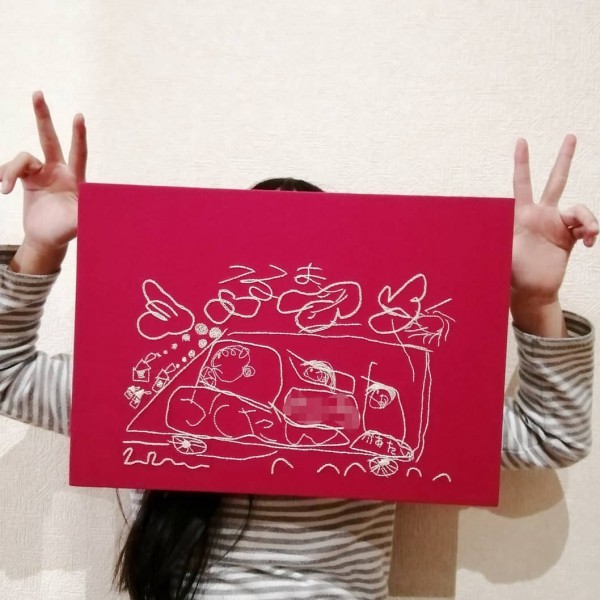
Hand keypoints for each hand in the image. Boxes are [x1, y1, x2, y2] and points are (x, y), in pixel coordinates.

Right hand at [0, 91, 86, 273]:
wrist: (47, 238)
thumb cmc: (66, 229)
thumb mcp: (78, 222)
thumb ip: (87, 214)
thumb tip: (99, 209)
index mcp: (75, 178)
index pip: (79, 153)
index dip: (78, 135)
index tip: (79, 116)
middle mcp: (58, 170)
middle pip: (49, 139)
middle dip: (43, 116)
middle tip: (38, 93)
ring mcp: (41, 173)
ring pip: (23, 158)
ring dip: (10, 171)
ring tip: (4, 188)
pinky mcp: (26, 178)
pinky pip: (11, 169)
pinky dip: (5, 177)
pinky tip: (3, 190)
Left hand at [511, 134, 597, 336]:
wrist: (533, 292)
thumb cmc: (513, 276)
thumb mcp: (502, 257)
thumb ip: (496, 245)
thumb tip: (473, 240)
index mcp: (522, 216)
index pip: (522, 184)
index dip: (522, 163)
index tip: (521, 141)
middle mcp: (541, 215)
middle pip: (556, 180)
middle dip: (564, 158)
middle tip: (571, 136)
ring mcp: (557, 225)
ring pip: (579, 208)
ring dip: (587, 218)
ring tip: (589, 235)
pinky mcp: (570, 237)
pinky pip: (587, 225)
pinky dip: (592, 230)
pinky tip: (589, 243)